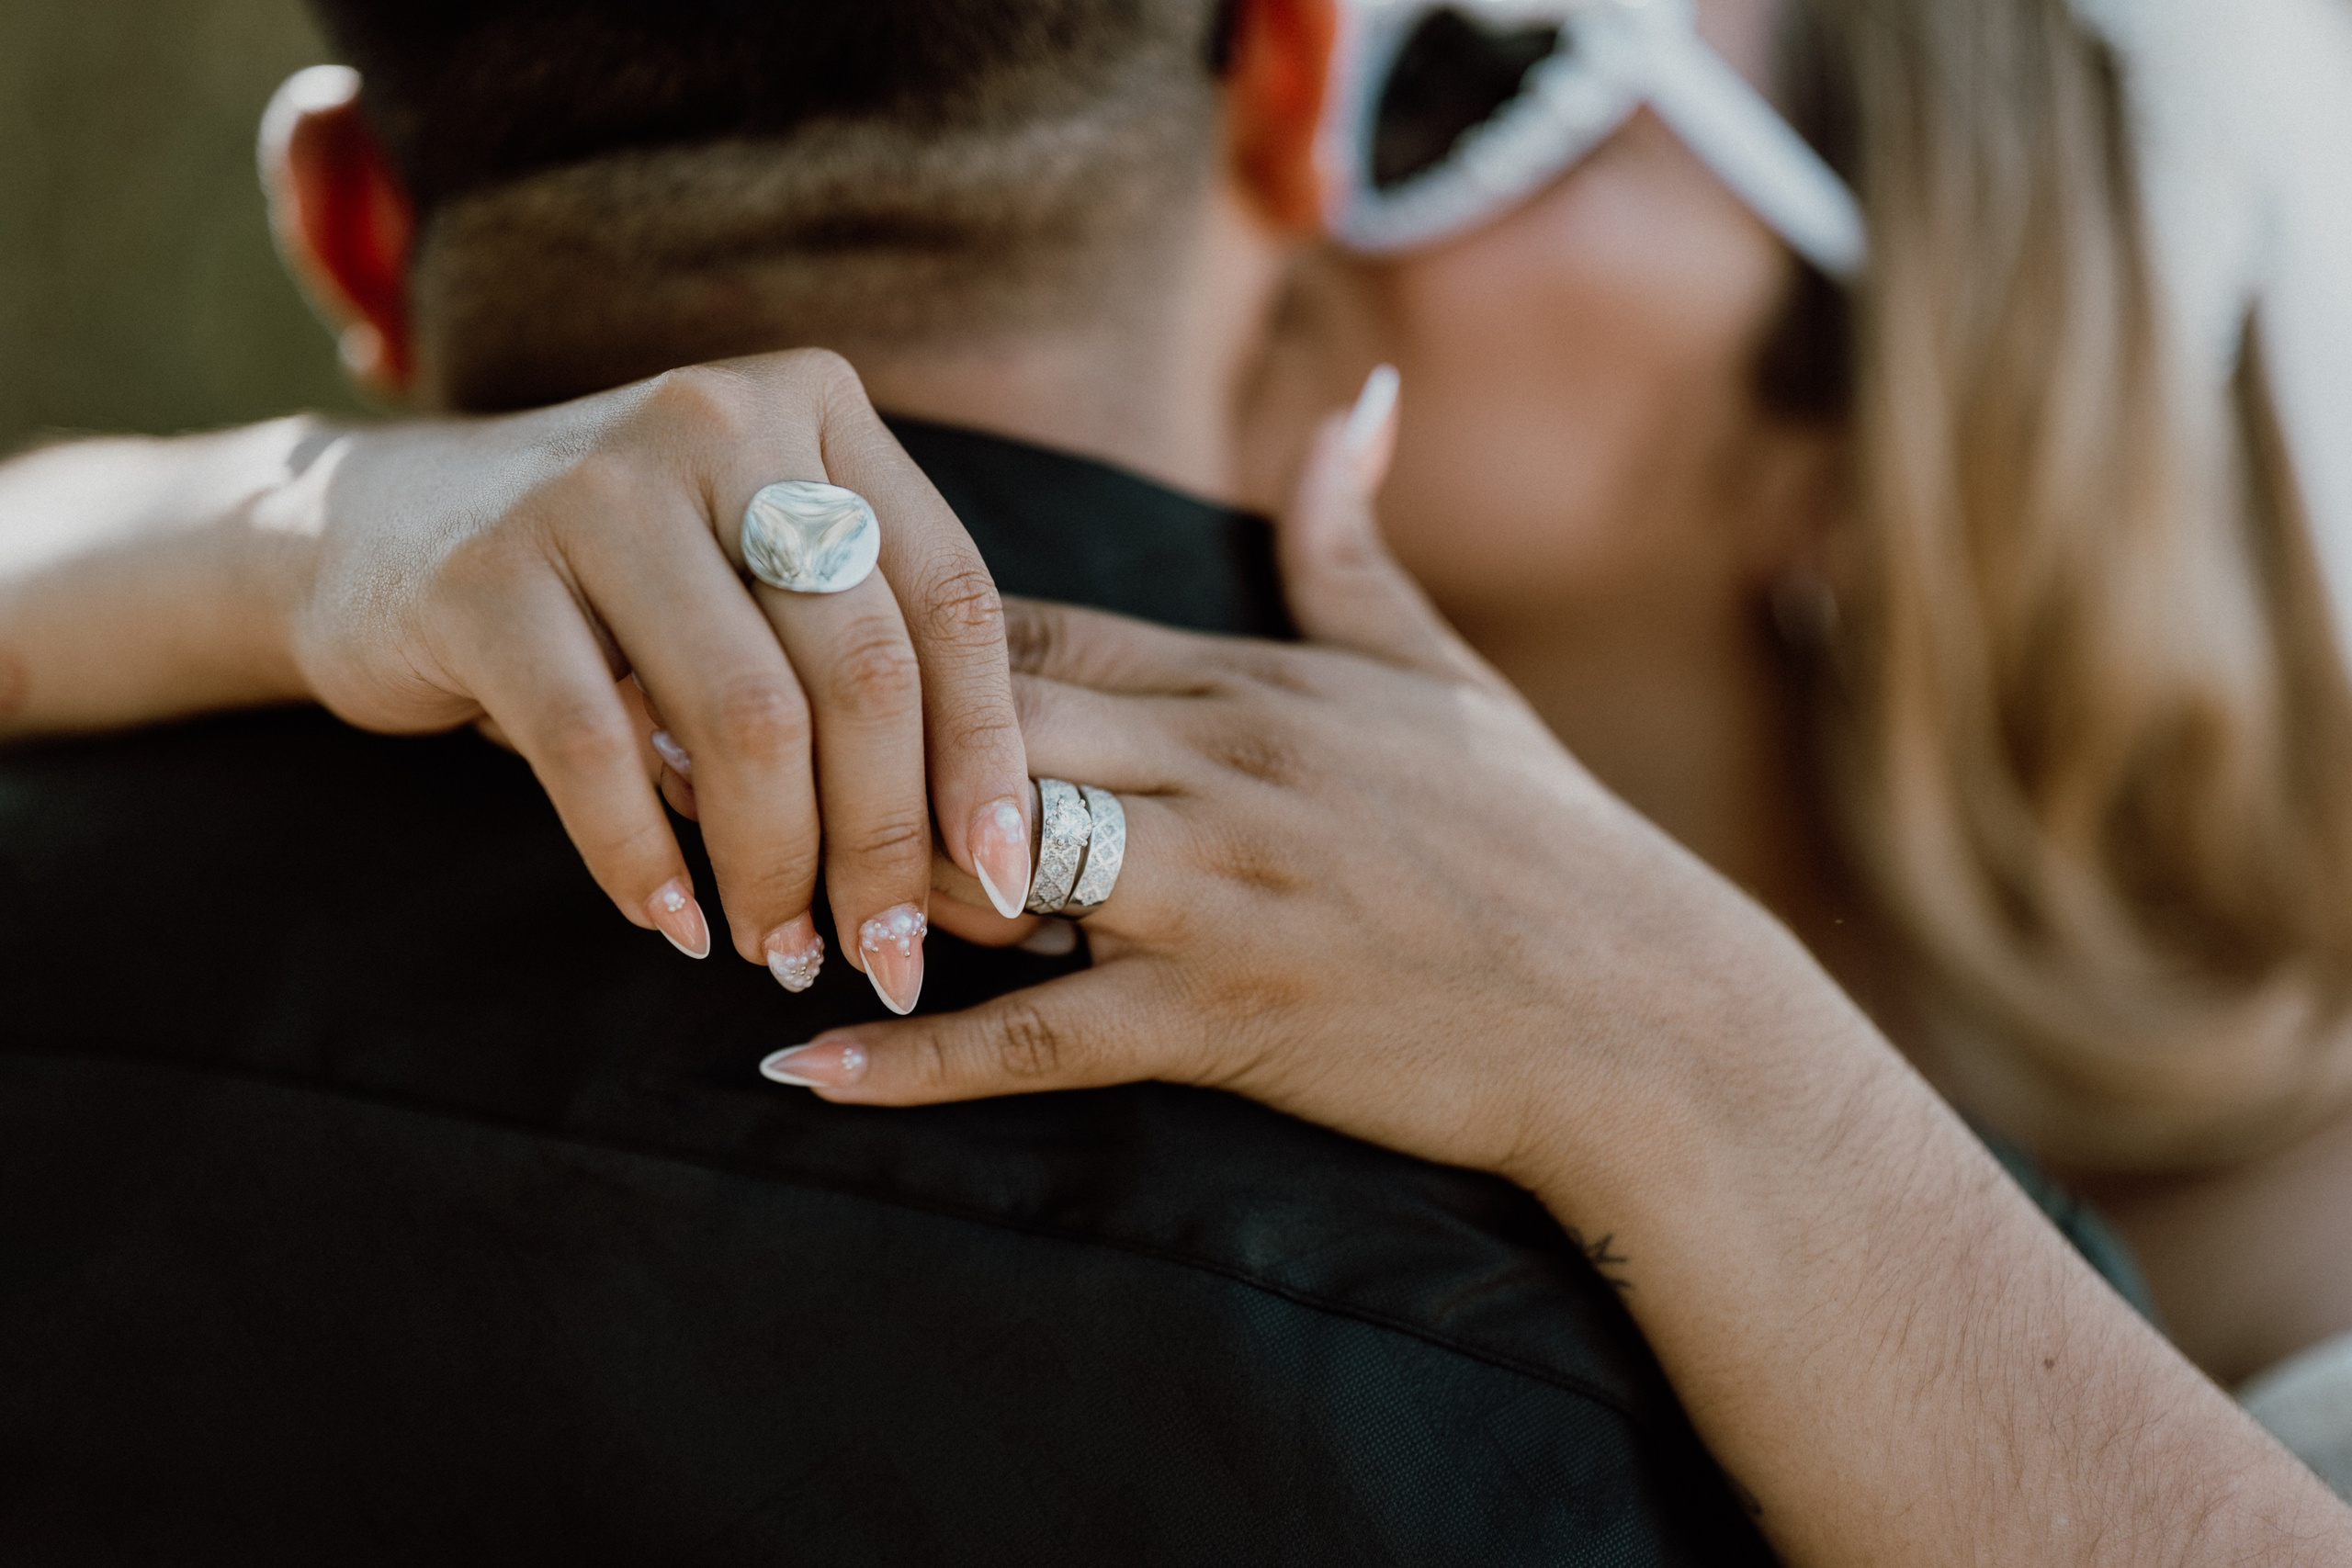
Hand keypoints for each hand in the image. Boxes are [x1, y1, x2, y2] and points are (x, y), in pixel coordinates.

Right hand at [278, 351, 1029, 1005]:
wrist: (376, 530)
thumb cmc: (619, 587)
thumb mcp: (756, 583)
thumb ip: (861, 665)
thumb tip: (988, 856)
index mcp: (817, 409)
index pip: (950, 599)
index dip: (987, 754)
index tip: (1007, 877)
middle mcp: (719, 421)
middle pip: (860, 669)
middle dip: (886, 841)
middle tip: (887, 952)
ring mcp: (595, 486)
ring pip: (746, 718)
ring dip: (776, 867)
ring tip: (779, 949)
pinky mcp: (483, 571)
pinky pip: (595, 749)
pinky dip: (643, 857)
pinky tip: (672, 922)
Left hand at [756, 377, 2351, 1567]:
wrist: (1641, 1014)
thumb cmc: (1540, 843)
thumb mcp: (1445, 673)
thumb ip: (1357, 545)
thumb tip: (1354, 403)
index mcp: (1255, 680)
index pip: (1031, 626)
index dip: (893, 629)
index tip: (780, 628)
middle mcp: (1220, 767)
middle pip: (975, 719)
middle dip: (831, 731)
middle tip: (686, 740)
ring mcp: (1218, 893)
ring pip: (984, 858)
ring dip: (846, 877)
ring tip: (713, 888)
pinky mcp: (1224, 1019)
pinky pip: (1037, 1039)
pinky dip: (913, 1061)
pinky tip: (800, 1072)